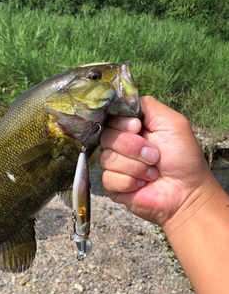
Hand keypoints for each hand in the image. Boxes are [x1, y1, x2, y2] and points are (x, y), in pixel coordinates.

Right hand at [100, 96, 216, 228]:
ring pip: (107, 159)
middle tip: (154, 156)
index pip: (111, 118)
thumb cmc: (183, 159)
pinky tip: (143, 184)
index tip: (138, 128)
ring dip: (135, 167)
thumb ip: (147, 106)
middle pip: (107, 137)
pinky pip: (108, 179)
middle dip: (133, 147)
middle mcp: (122, 145)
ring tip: (152, 172)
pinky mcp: (113, 186)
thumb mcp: (172, 122)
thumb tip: (124, 101)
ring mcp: (116, 166)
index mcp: (132, 129)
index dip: (122, 124)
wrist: (187, 192)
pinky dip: (129, 182)